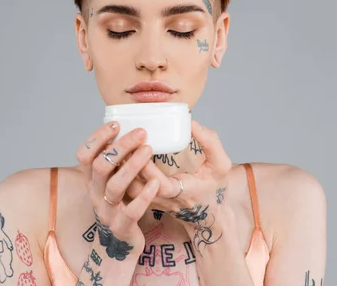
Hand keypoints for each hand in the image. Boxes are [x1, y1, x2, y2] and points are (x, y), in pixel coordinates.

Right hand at [76, 122, 160, 260]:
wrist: (119, 245)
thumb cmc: (119, 205)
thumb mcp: (110, 182)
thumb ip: (114, 162)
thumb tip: (125, 130)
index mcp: (91, 180)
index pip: (84, 154)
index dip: (97, 138)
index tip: (116, 124)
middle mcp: (95, 193)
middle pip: (101, 165)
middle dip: (121, 146)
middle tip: (141, 133)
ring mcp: (107, 210)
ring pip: (115, 185)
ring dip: (133, 165)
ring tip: (149, 150)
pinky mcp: (122, 226)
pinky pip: (132, 210)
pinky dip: (144, 195)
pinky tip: (155, 183)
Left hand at [125, 120, 232, 254]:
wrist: (209, 213)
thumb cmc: (214, 186)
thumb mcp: (220, 164)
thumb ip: (209, 142)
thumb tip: (190, 122)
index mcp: (180, 192)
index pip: (158, 186)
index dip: (147, 169)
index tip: (143, 147)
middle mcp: (161, 200)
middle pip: (135, 189)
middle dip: (126, 166)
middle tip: (122, 141)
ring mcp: (150, 201)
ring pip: (126, 190)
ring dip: (119, 169)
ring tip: (116, 144)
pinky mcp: (143, 199)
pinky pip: (126, 189)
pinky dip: (119, 172)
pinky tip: (116, 154)